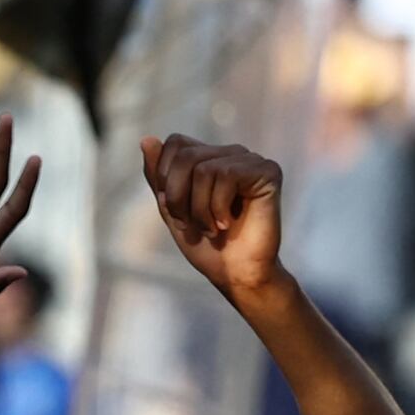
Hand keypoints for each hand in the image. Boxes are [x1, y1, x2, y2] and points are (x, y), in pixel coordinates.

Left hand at [140, 133, 289, 309]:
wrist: (236, 275)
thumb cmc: (207, 247)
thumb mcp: (172, 210)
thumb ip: (158, 177)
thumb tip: (146, 139)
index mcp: (209, 158)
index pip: (175, 143)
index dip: (166, 178)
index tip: (177, 212)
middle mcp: (231, 153)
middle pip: (186, 156)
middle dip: (179, 197)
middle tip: (192, 224)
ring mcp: (250, 161)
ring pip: (204, 169)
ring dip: (200, 209)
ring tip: (213, 228)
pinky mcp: (268, 171)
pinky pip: (227, 174)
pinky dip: (218, 207)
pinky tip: (229, 223)